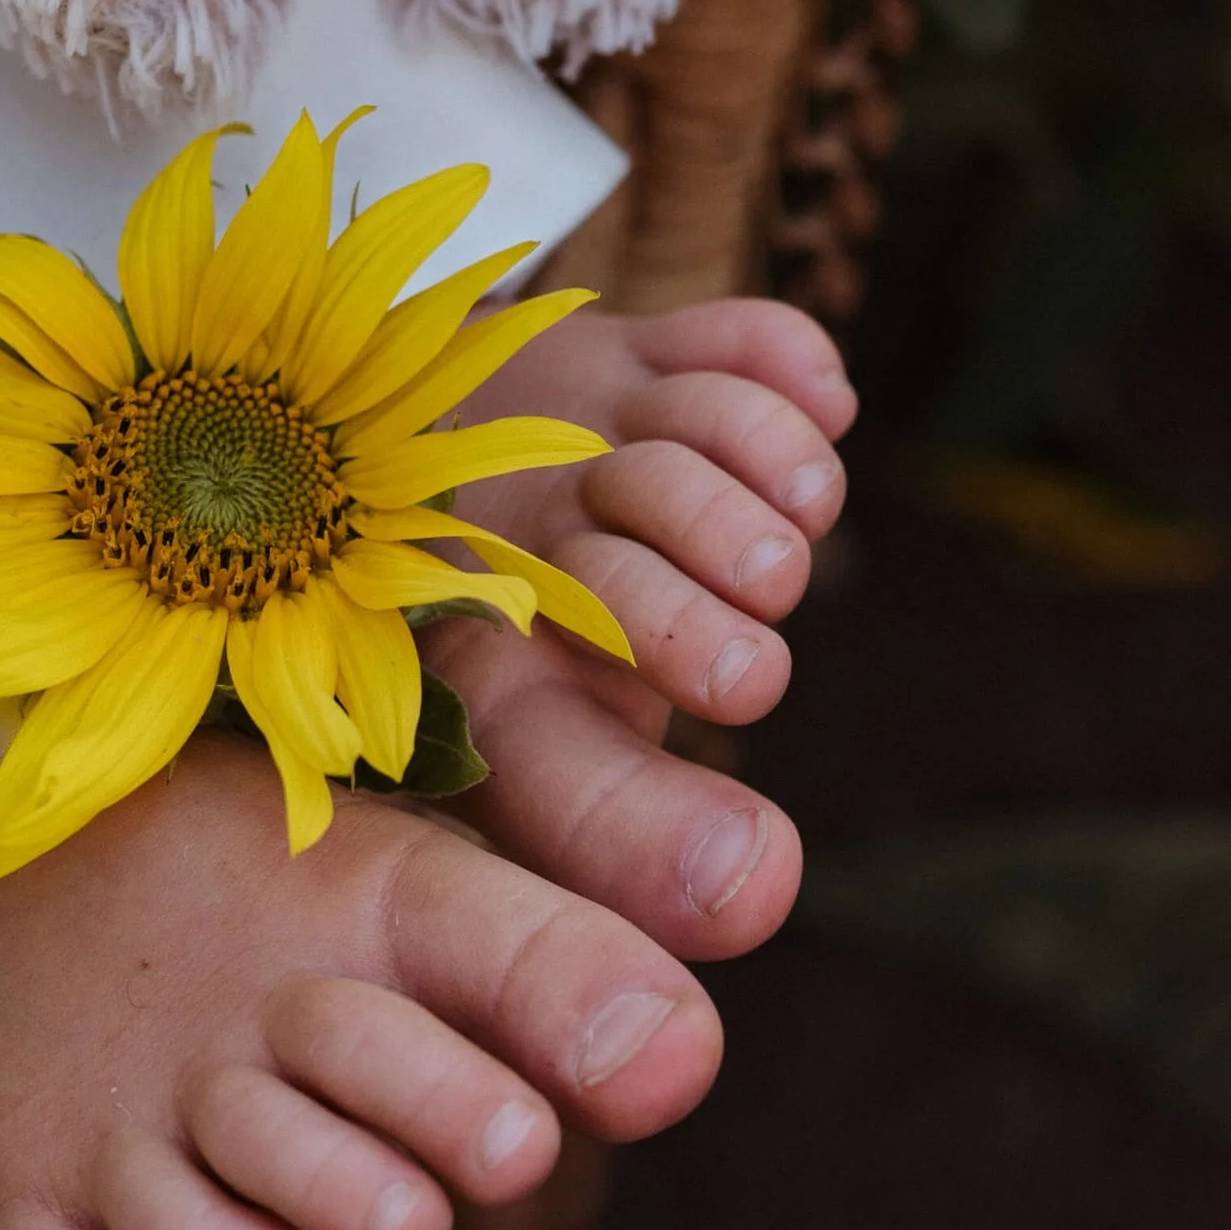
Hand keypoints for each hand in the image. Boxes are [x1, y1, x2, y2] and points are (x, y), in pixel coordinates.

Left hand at [429, 296, 853, 964]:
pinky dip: (783, 358)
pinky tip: (821, 396)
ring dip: (763, 458)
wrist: (409, 467)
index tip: (743, 691)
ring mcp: (592, 425)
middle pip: (630, 532)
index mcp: (497, 644)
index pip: (553, 678)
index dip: (655, 680)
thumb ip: (622, 826)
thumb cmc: (507, 659)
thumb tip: (746, 892)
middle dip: (703, 575)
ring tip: (803, 508)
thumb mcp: (542, 752)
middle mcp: (538, 524)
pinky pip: (728, 336)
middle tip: (760, 619)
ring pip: (689, 422)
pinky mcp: (646, 351)